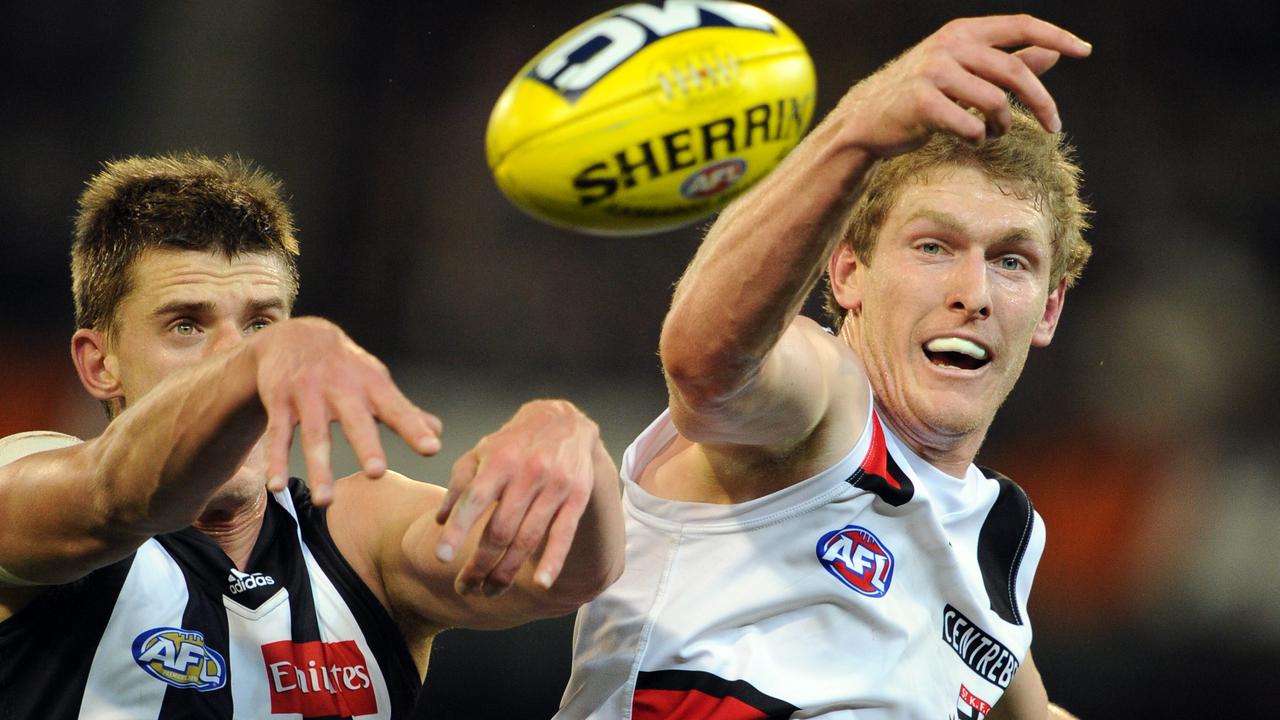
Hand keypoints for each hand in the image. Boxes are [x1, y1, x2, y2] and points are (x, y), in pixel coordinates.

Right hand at [251, 317, 442, 505]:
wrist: (294, 335)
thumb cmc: (346, 367)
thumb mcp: (375, 381)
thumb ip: (403, 411)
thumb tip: (438, 432)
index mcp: (371, 385)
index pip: (397, 409)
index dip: (414, 428)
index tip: (431, 449)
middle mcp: (341, 388)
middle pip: (355, 420)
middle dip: (366, 446)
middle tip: (377, 474)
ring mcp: (308, 394)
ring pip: (314, 435)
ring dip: (319, 468)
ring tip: (325, 501)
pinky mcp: (280, 401)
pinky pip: (277, 435)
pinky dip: (276, 461)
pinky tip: (275, 487)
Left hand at [434, 400, 599, 595]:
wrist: (563, 422)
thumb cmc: (513, 443)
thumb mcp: (480, 453)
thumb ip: (459, 485)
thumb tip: (439, 521)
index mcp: (499, 461)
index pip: (474, 499)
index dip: (457, 530)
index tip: (441, 557)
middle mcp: (528, 473)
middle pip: (501, 529)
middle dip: (480, 564)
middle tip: (464, 587)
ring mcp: (555, 486)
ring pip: (528, 538)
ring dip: (507, 571)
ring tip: (490, 592)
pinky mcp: (577, 497)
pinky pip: (565, 534)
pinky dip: (553, 560)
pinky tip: (542, 583)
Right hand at [837, 14, 1090, 156]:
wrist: (869, 118)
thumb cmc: (922, 95)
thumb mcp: (965, 71)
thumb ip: (1008, 61)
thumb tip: (1055, 52)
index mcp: (963, 31)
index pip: (1020, 25)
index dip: (1056, 35)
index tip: (1085, 50)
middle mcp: (950, 45)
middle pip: (1014, 71)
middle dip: (1041, 102)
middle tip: (1054, 126)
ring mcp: (934, 72)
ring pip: (995, 102)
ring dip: (1001, 126)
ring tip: (991, 134)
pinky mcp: (923, 102)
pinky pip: (970, 125)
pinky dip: (977, 138)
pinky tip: (968, 138)